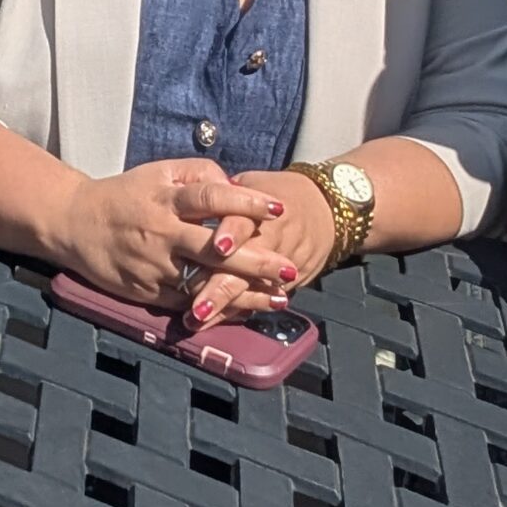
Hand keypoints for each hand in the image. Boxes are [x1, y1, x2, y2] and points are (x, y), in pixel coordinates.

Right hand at [50, 160, 292, 311]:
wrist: (74, 224)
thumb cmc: (124, 196)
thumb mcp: (158, 172)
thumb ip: (198, 173)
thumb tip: (235, 184)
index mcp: (165, 198)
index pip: (210, 198)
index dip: (245, 202)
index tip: (277, 208)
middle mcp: (161, 232)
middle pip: (214, 249)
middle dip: (256, 261)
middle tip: (291, 269)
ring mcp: (154, 266)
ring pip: (204, 283)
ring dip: (244, 294)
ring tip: (278, 299)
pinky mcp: (147, 291)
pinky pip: (188, 303)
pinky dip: (218, 309)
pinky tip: (245, 311)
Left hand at [186, 166, 336, 329]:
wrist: (325, 209)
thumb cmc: (275, 193)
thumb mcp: (252, 184)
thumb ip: (219, 194)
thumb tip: (182, 198)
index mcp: (258, 211)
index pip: (245, 221)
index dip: (233, 233)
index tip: (218, 247)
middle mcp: (271, 241)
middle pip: (245, 267)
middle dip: (221, 288)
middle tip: (197, 308)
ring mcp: (280, 266)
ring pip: (251, 290)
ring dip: (224, 307)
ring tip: (196, 320)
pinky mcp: (286, 283)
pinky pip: (258, 299)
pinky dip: (236, 310)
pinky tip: (212, 322)